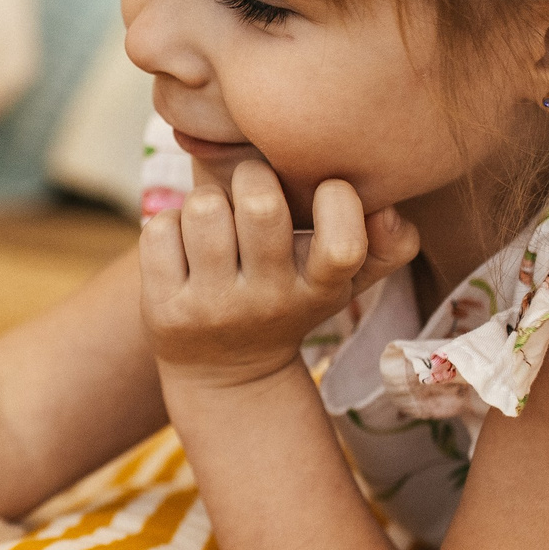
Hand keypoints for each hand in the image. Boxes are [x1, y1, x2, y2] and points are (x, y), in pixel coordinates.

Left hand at [142, 161, 418, 390]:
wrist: (224, 372)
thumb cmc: (290, 299)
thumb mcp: (343, 283)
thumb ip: (388, 245)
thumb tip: (389, 209)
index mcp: (319, 290)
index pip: (342, 245)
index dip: (337, 200)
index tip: (325, 189)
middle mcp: (268, 302)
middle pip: (260, 206)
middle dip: (253, 176)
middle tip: (251, 187)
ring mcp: (213, 308)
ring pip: (204, 209)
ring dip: (206, 199)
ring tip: (215, 217)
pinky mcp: (164, 310)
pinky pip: (159, 230)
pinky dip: (169, 223)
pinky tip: (182, 243)